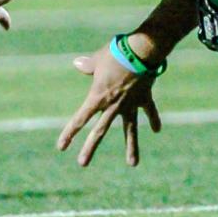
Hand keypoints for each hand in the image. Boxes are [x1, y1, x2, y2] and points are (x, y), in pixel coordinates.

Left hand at [58, 39, 162, 167]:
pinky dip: (153, 120)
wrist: (141, 51)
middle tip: (82, 163)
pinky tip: (156, 130)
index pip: (80, 119)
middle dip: (90, 148)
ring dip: (131, 147)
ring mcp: (130, 104)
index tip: (61, 147)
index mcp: (98, 97)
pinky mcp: (144, 97)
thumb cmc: (116, 53)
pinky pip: (149, 111)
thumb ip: (88, 65)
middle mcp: (113, 105)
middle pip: (100, 131)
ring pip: (130, 129)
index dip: (70, 133)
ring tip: (132, 164)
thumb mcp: (98, 59)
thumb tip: (77, 64)